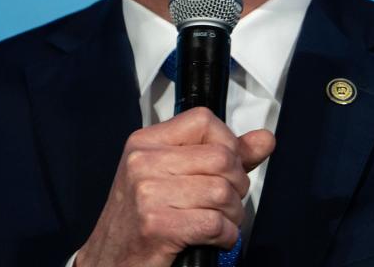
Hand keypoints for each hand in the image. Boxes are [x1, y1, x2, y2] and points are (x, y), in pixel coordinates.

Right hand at [75, 107, 274, 266]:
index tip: (225, 168)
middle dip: (237, 185)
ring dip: (233, 215)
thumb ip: (224, 155)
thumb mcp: (175, 176)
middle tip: (227, 203)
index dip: (228, 144)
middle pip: (222, 158)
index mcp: (145, 142)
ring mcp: (146, 194)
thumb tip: (265, 139)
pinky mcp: (155, 226)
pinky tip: (216, 240)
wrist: (108, 263)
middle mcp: (142, 162)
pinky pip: (215, 224)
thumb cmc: (143, 219)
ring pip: (222, 192)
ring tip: (222, 223)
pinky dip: (226, 236)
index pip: (205, 121)